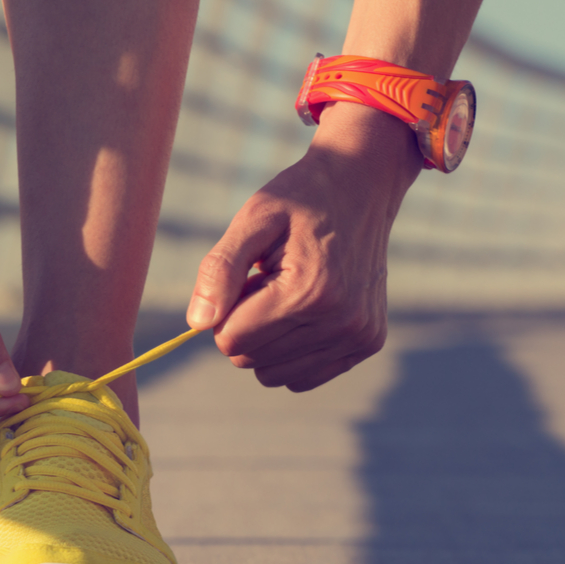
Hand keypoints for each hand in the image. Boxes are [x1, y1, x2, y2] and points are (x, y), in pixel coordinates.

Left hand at [186, 104, 420, 390]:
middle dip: (246, 324)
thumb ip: (219, 270)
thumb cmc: (300, 199)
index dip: (225, 310)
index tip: (247, 278)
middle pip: (250, 359)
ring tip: (289, 293)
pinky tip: (306, 310)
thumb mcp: (253, 219)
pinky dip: (292, 352)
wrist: (361, 186)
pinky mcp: (367, 343)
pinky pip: (304, 377)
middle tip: (269, 281)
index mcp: (307, 292)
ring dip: (269, 339)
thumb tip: (198, 323)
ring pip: (275, 375)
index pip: (230, 340)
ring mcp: (358, 336)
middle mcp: (339, 322)